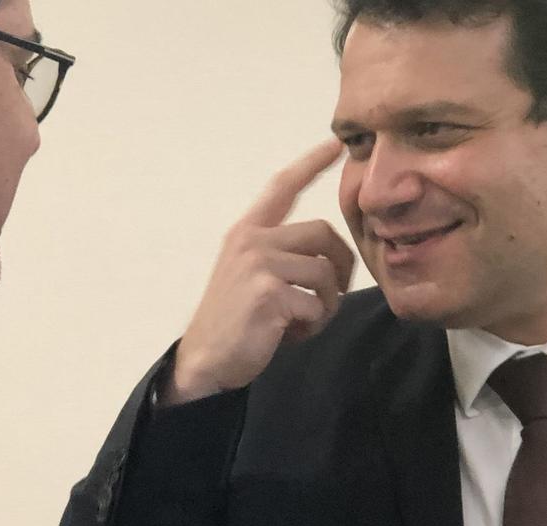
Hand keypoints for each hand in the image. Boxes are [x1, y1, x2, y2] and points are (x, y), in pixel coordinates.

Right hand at [160, 139, 354, 406]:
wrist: (205, 360)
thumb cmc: (234, 322)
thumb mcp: (248, 275)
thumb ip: (278, 254)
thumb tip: (327, 255)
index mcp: (246, 233)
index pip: (282, 187)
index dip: (311, 163)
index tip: (337, 144)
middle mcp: (251, 241)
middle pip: (323, 233)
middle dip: (341, 266)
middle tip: (334, 296)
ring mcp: (258, 265)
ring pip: (325, 272)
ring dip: (327, 303)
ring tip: (305, 321)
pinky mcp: (268, 292)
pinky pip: (317, 302)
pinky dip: (314, 324)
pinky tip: (291, 334)